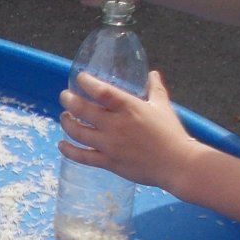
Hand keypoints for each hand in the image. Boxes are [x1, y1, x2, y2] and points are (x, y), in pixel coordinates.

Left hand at [59, 70, 196, 191]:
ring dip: (67, 123)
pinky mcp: (109, 162)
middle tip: (65, 96)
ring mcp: (110, 145)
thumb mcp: (163, 107)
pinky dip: (69, 150)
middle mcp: (116, 125)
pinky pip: (83, 157)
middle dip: (69, 101)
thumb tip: (152, 74)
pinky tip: (62, 145)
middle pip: (83, 110)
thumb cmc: (172, 134)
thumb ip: (155, 89)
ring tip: (65, 117)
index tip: (80, 78)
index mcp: (130, 108)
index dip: (87, 83)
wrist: (177, 165)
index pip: (101, 91)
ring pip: (78, 133)